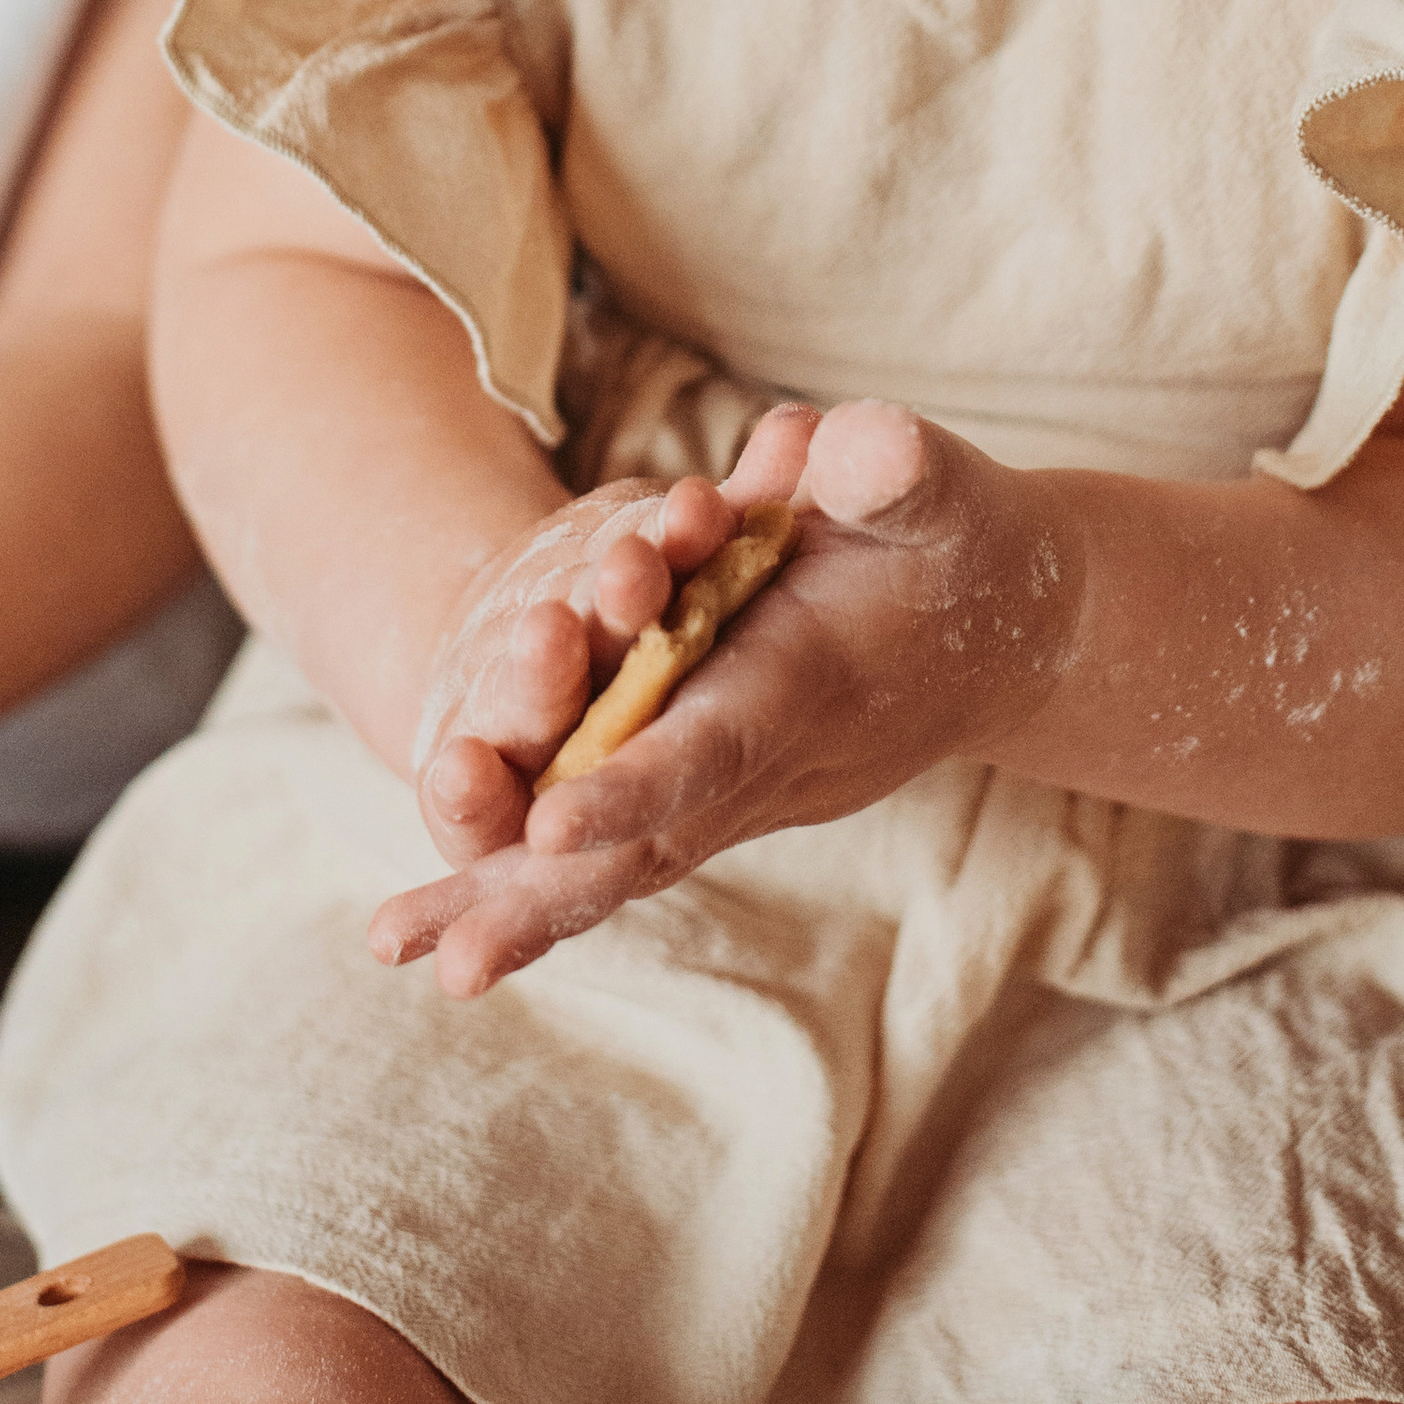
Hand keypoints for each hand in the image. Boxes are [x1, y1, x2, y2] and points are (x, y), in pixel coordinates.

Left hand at [370, 401, 1081, 996]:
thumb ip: (895, 472)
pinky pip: (619, 850)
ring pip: (615, 864)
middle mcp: (762, 759)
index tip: (547, 823)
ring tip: (395, 947)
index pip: (710, 746)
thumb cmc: (961, 541)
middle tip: (429, 956)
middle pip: (640, 845)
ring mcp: (737, 788)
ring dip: (512, 907)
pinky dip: (539, 886)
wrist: (1008, 637)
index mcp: (801, 685)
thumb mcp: (937, 487)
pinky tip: (450, 920)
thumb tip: (855, 447)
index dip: (632, 784)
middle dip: (536, 896)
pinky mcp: (716, 788)